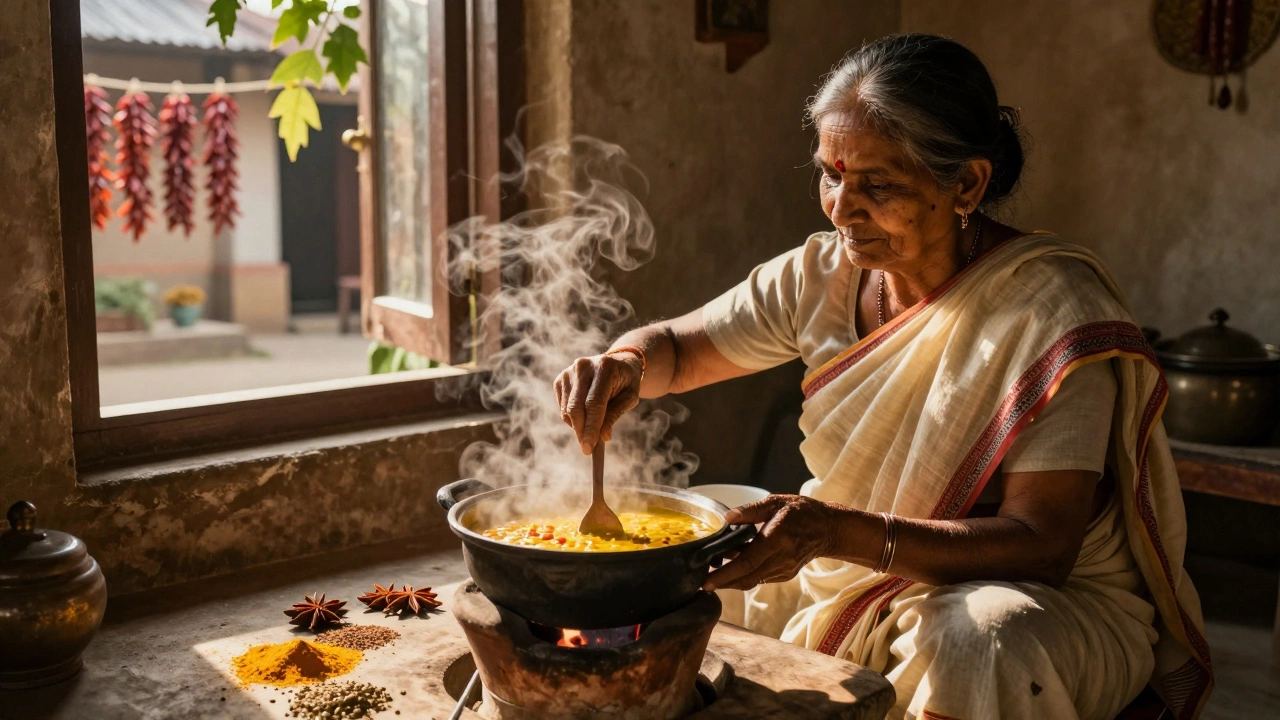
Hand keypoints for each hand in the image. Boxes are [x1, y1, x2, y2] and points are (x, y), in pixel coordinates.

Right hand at [553, 351, 642, 453]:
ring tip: (592, 428)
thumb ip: (615, 415)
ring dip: (578, 426)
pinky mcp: (560, 379)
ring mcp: (569, 371)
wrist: (617, 364)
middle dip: (581, 431)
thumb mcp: (629, 397)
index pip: (594, 403)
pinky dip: (571, 419)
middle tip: (588, 448)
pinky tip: (585, 416)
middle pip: (576, 407)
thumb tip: (603, 437)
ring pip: (567, 409)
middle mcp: (583, 366)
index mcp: (604, 367)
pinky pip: (562, 407)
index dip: (591, 427)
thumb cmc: (626, 383)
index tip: (589, 448)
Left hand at [703, 495, 839, 590]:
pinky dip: (744, 576)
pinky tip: (733, 567)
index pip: (746, 562)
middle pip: (746, 578)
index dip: (724, 574)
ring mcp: (784, 570)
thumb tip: (728, 517)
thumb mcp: (776, 502)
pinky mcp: (785, 575)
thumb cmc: (802, 512)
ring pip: (751, 581)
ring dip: (731, 580)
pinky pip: (759, 579)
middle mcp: (780, 559)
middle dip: (722, 582)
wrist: (828, 530)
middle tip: (701, 582)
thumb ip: (751, 510)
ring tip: (713, 573)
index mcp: (777, 539)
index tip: (706, 580)